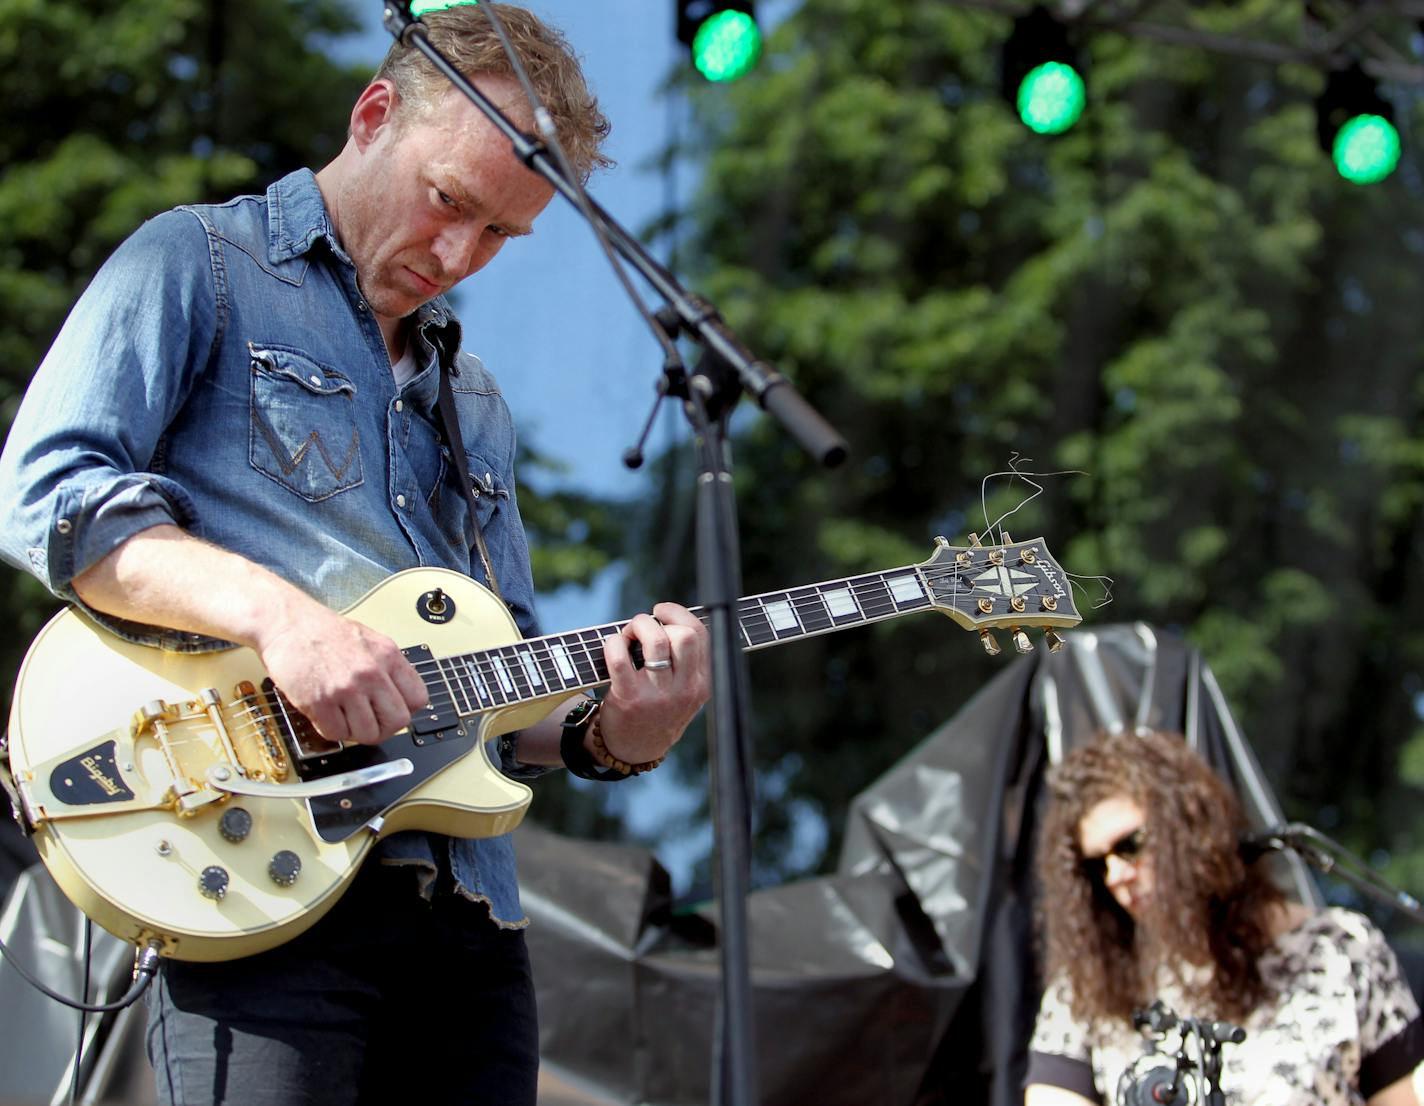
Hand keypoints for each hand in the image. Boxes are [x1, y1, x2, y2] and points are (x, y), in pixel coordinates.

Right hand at [255, 601, 429, 745]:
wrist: (285, 622)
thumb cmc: (322, 631)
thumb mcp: (369, 640)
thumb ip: (387, 668)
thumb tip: (400, 697)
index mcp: (388, 655)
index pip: (418, 698)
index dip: (405, 709)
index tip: (392, 710)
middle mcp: (371, 672)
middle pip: (397, 721)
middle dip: (384, 727)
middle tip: (369, 722)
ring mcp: (347, 688)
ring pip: (368, 733)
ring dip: (355, 731)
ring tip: (344, 716)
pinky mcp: (320, 701)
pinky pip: (337, 734)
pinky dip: (331, 730)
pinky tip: (326, 715)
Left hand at [596, 603, 709, 765]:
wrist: (635, 749)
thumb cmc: (658, 709)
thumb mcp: (684, 690)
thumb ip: (685, 660)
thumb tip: (662, 617)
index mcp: (703, 683)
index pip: (702, 634)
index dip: (679, 613)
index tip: (661, 612)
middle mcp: (686, 689)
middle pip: (685, 635)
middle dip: (660, 620)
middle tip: (643, 627)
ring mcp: (659, 695)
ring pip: (657, 642)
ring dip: (638, 627)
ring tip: (628, 635)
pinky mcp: (630, 699)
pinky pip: (621, 658)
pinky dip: (614, 643)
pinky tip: (613, 646)